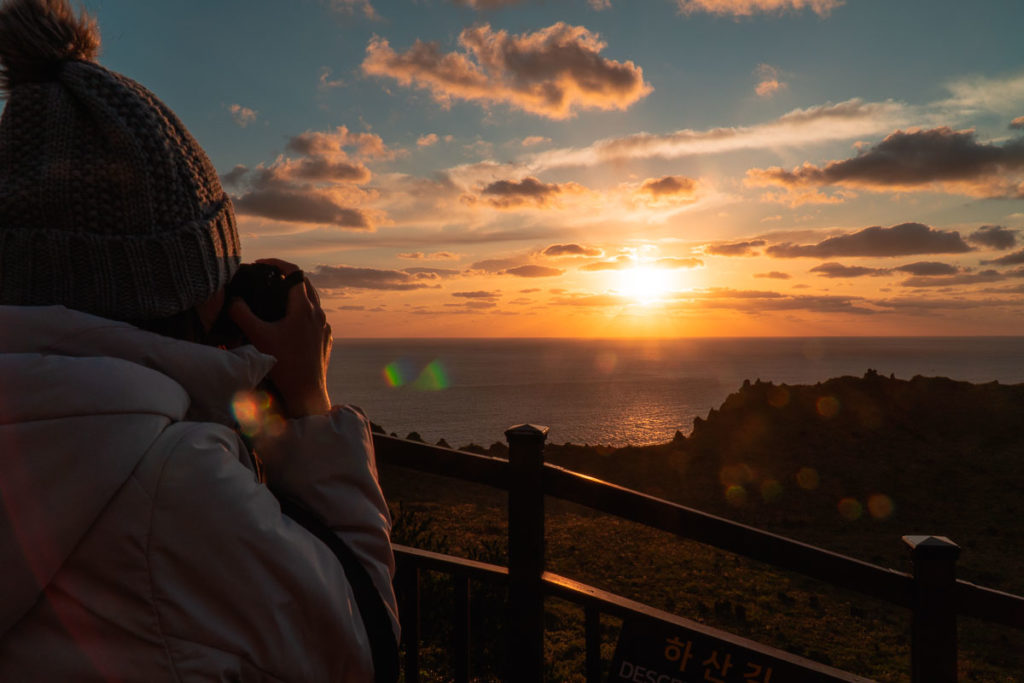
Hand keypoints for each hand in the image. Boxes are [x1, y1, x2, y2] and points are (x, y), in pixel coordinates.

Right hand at [228, 258, 332, 417]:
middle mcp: (318, 314)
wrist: (306, 391)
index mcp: (304, 308)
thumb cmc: (283, 364)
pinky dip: (301, 312)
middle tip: (266, 278)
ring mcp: (324, 327)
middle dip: (285, 277)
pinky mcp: (325, 339)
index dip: (276, 263)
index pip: (294, 272)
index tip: (261, 264)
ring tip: (275, 298)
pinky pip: (314, 318)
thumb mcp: (258, 336)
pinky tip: (288, 322)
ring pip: (311, 301)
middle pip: (304, 284)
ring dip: (294, 295)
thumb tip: (232, 298)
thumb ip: (241, 314)